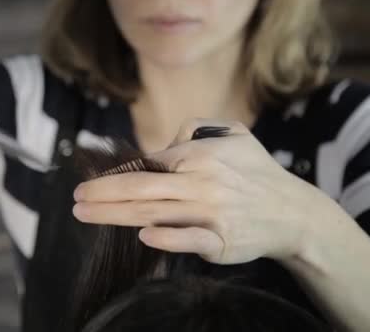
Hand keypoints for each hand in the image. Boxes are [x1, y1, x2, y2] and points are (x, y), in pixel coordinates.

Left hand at [73, 119, 347, 264]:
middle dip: (103, 193)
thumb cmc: (257, 171)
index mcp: (200, 154)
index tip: (92, 181)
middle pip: (142, 187)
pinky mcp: (221, 241)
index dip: (117, 174)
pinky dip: (168, 237)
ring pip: (156, 213)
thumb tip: (162, 145)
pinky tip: (143, 235)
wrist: (294, 212)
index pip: (149, 163)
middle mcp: (203, 182)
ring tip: (85, 214)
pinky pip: (190, 239)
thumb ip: (195, 129)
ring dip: (116, 214)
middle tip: (75, 199)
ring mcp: (212, 213)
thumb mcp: (233, 134)